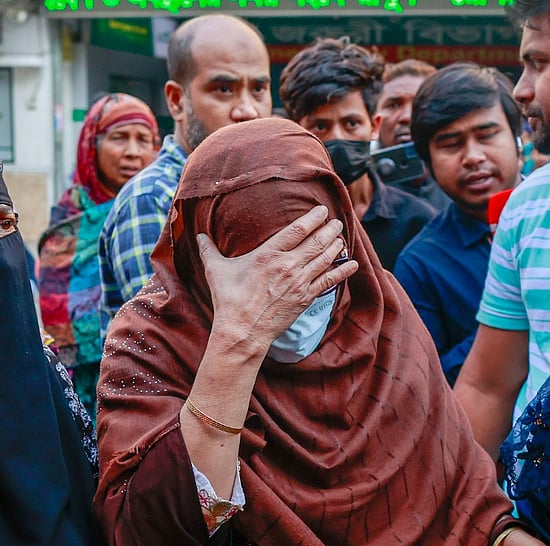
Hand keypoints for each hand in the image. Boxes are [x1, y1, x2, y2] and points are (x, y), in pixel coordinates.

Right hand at [198, 205, 357, 354]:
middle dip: (329, 229)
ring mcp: (299, 283)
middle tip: (337, 221)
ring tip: (341, 237)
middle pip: (316, 242)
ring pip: (325, 259)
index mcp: (268, 254)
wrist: (242, 331)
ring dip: (336, 246)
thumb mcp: (217, 270)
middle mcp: (288, 265)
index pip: (297, 229)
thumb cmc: (229, 300)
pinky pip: (329, 281)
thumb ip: (209, 250)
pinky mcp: (305, 299)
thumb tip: (197, 235)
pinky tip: (352, 264)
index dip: (313, 217)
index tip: (322, 210)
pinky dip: (342, 272)